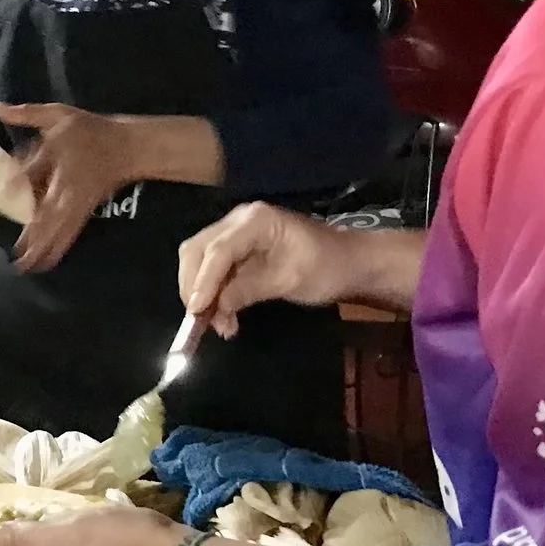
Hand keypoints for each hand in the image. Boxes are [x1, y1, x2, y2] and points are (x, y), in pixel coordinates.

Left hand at [0, 103, 143, 272]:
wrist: (128, 145)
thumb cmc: (89, 130)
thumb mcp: (57, 115)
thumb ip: (27, 114)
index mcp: (60, 164)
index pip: (34, 176)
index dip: (17, 188)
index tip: (3, 198)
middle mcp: (68, 189)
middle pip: (49, 218)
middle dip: (33, 240)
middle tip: (17, 261)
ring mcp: (78, 203)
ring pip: (60, 231)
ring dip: (45, 250)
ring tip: (28, 268)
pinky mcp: (85, 211)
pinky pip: (70, 233)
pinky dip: (59, 248)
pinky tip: (49, 261)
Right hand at [177, 202, 365, 337]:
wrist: (350, 263)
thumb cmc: (328, 268)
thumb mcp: (291, 280)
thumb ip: (249, 290)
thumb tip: (216, 307)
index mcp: (256, 220)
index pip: (219, 250)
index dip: (204, 282)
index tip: (197, 311)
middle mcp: (238, 221)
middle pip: (197, 250)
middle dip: (194, 287)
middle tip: (201, 321)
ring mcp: (235, 232)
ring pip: (199, 260)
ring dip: (201, 293)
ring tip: (218, 325)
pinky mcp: (237, 248)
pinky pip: (213, 268)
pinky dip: (212, 293)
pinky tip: (223, 316)